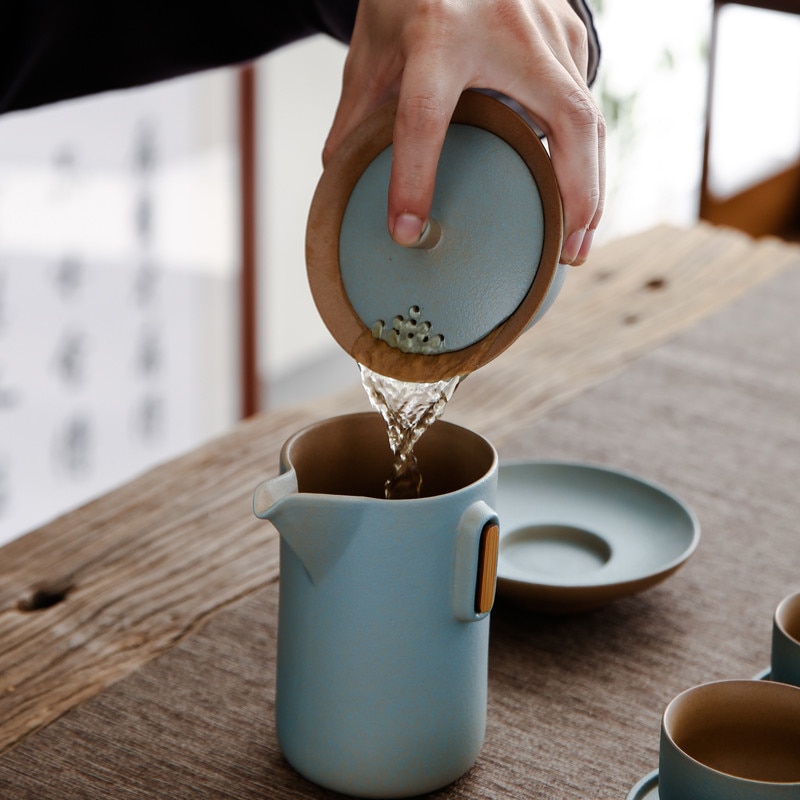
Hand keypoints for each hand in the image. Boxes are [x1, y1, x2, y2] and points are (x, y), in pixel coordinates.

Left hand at [322, 0, 604, 265]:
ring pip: (590, 119)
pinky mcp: (572, 34)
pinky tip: (571, 194)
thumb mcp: (373, 49)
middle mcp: (508, 29)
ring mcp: (550, 30)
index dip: (414, 179)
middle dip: (576, 195)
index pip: (425, 117)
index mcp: (439, 32)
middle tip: (568, 255)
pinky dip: (583, 156)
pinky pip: (584, 105)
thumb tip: (343, 179)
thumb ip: (357, 115)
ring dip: (592, 185)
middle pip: (567, 122)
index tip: (408, 233)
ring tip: (577, 242)